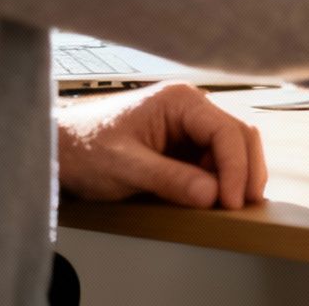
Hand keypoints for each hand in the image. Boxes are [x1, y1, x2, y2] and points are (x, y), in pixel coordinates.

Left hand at [57, 81, 267, 209]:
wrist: (61, 148)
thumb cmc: (85, 148)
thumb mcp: (124, 167)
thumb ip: (168, 179)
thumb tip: (211, 195)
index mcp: (180, 100)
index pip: (226, 131)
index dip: (236, 167)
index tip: (232, 202)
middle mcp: (191, 107)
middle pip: (239, 135)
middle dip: (246, 171)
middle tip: (244, 207)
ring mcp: (190, 125)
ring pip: (233, 147)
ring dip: (237, 175)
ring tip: (231, 206)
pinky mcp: (185, 144)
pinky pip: (215, 159)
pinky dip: (222, 179)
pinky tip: (216, 199)